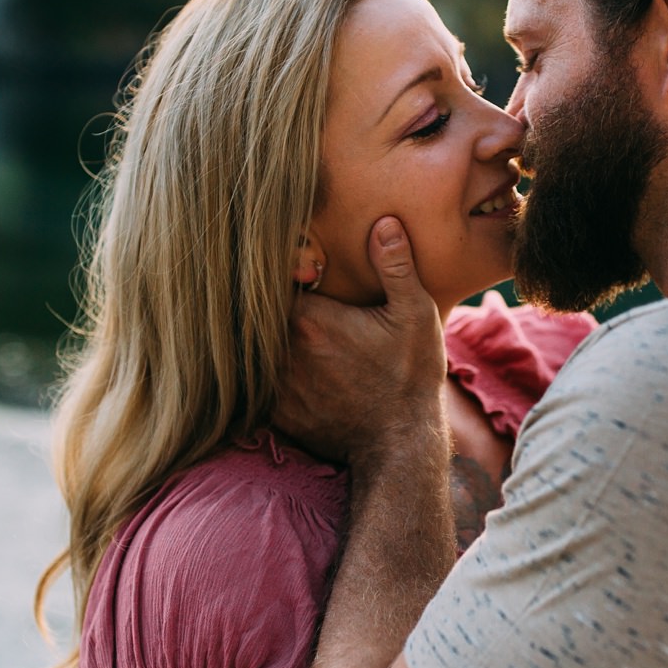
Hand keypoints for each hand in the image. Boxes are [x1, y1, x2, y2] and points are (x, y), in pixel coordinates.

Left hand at [276, 216, 447, 465]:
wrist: (399, 445)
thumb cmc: (410, 376)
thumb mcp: (414, 314)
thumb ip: (395, 266)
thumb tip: (383, 222)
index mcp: (309, 318)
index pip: (271, 281)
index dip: (280, 274)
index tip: (299, 274)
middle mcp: (282, 351)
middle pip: (256, 315)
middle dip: (267, 305)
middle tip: (285, 299)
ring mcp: (275, 385)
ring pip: (252, 350)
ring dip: (264, 340)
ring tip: (284, 334)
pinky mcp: (275, 413)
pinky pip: (255, 383)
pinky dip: (265, 373)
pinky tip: (286, 369)